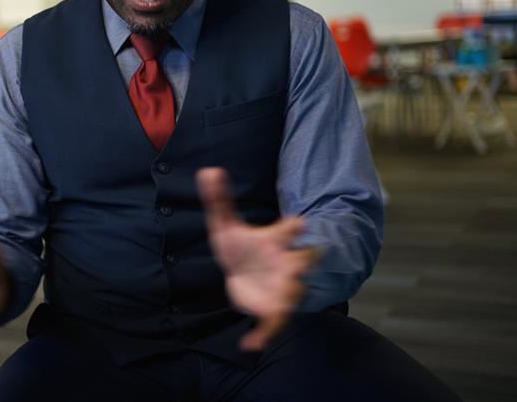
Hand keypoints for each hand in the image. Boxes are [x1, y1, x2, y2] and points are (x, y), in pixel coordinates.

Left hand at [197, 167, 318, 351]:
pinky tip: (248, 345)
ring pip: (294, 293)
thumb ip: (219, 200)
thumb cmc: (242, 247)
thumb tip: (208, 171)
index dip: (294, 227)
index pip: (289, 230)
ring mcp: (283, 287)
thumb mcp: (226, 225)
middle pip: (303, 260)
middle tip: (307, 259)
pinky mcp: (274, 309)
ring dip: (290, 298)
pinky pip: (274, 324)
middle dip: (306, 260)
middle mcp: (285, 264)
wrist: (247, 274)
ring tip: (283, 307)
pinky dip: (263, 335)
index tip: (299, 223)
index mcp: (275, 241)